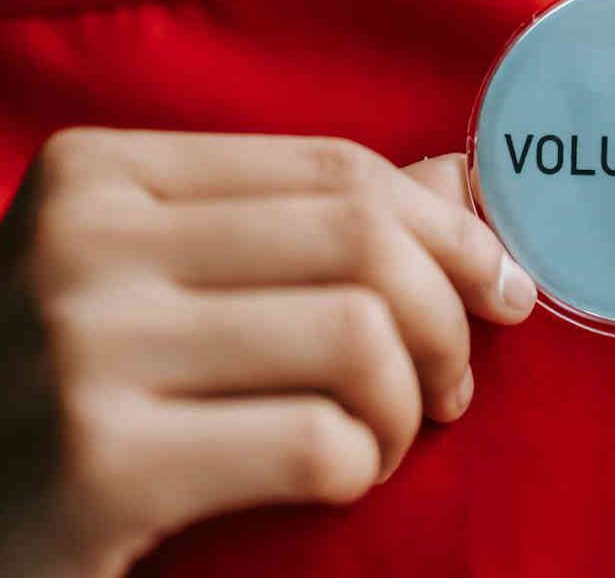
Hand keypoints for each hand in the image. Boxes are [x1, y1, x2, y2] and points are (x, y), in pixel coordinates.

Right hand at [0, 130, 536, 576]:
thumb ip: (303, 222)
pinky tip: (339, 480)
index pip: (337, 171)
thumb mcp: (162, 277)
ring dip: (408, 404)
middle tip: (452, 382)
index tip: (499, 286)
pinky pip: (316, 442)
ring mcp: (82, 350)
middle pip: (362, 242)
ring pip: (357, 338)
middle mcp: (81, 241)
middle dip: (447, 320)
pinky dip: (360, 467)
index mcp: (102, 173)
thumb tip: (458, 177)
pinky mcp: (98, 468)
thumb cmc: (79, 383)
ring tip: (384, 437)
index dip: (448, 230)